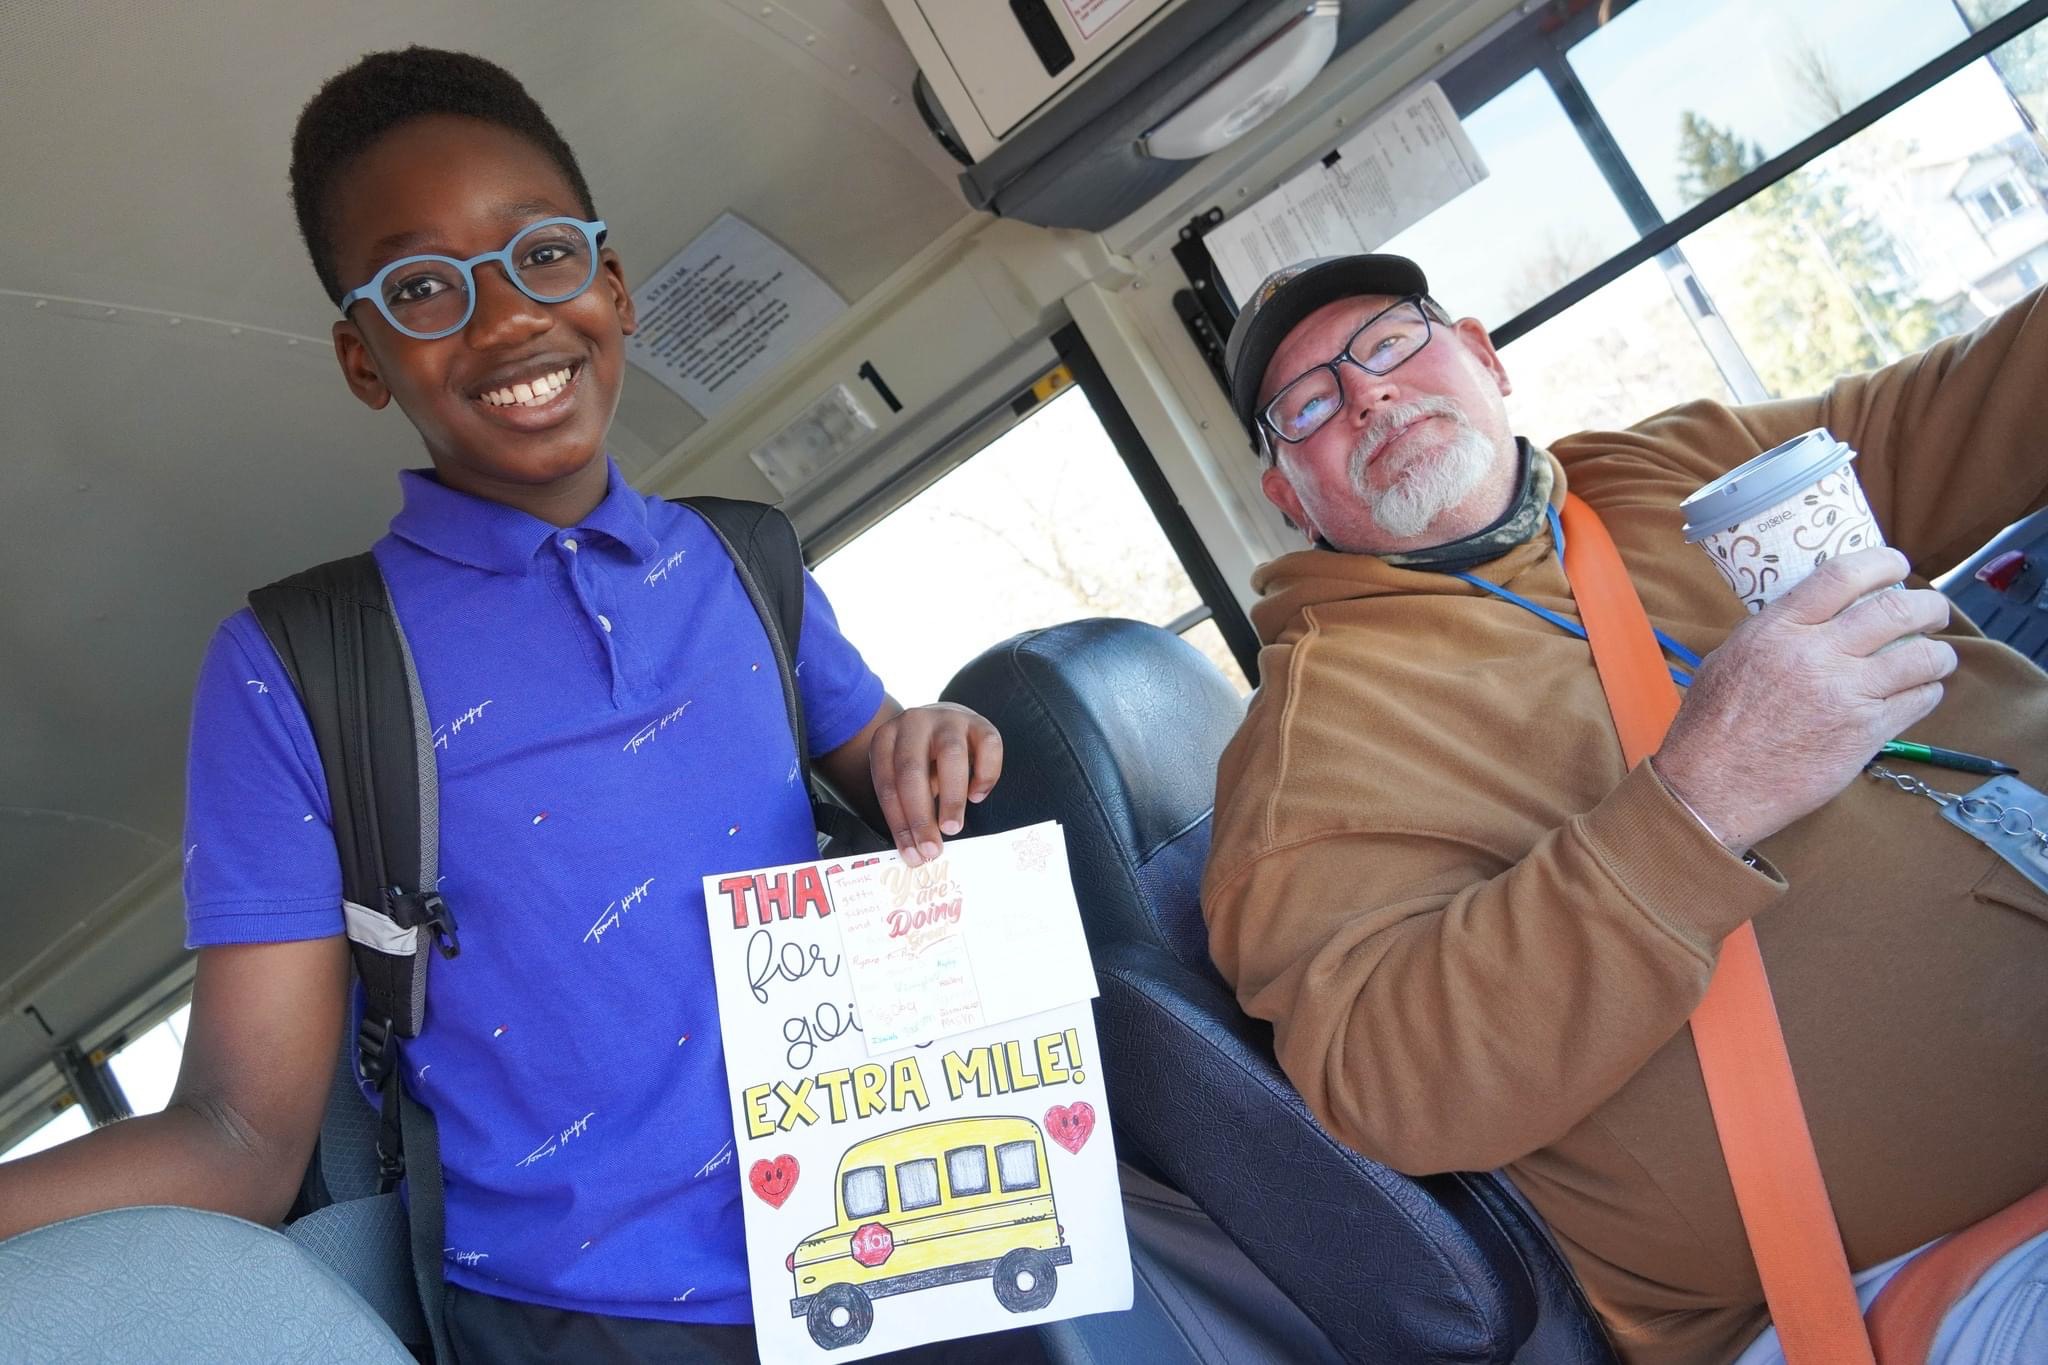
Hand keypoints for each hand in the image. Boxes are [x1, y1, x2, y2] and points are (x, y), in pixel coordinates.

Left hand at [866, 703, 1003, 865]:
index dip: (899, 823)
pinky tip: (977, 795)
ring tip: (952, 827)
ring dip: (951, 798)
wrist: (942, 720)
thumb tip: (916, 851)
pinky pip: (989, 747)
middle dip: (921, 815)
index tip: (911, 854)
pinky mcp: (980, 722)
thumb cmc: (921, 758)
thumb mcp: (903, 776)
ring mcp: (948, 719)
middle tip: (931, 848)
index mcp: (886, 738)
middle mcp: (914, 722)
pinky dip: (985, 775)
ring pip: (951, 757)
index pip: (887, 785)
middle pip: (913, 771)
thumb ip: (906, 805)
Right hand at [1654, 547, 1955, 851]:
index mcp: (1778, 630)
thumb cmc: (1710, 728)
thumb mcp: (1730, 659)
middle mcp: (1815, 655)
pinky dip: (1926, 692)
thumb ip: (1775, 634)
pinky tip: (1919, 693)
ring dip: (1939, 654)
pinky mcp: (1864, 734)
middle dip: (1929, 606)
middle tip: (1933, 612)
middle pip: (1896, 610)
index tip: (1896, 566)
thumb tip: (1812, 618)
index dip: (1882, 563)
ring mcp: (1844, 694)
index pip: (1843, 576)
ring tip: (1937, 657)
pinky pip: (1918, 700)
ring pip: (1921, 657)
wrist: (1710, 788)